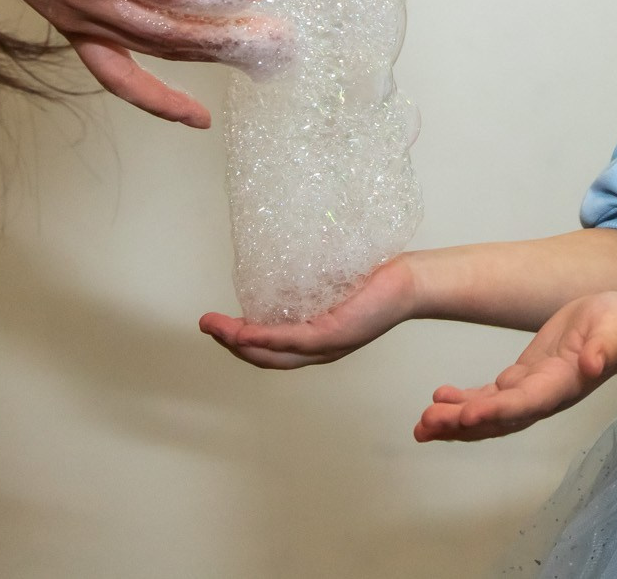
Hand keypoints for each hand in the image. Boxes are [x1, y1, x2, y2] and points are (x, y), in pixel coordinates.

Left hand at [0, 0, 291, 126]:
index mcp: (68, 13)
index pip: (120, 70)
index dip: (160, 98)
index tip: (199, 120)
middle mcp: (80, 13)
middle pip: (162, 47)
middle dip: (221, 57)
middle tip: (273, 59)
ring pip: (167, 28)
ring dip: (225, 34)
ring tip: (271, 34)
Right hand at [200, 256, 417, 367]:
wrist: (410, 280)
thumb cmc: (374, 277)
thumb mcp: (331, 279)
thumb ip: (305, 279)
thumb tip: (277, 259)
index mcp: (314, 338)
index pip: (270, 348)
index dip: (240, 341)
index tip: (216, 325)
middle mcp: (318, 348)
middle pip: (265, 357)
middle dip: (230, 344)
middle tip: (206, 325)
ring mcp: (326, 345)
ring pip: (274, 353)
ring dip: (240, 343)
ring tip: (216, 330)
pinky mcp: (336, 334)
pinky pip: (294, 340)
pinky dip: (266, 339)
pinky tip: (246, 333)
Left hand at [413, 292, 616, 442]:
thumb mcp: (615, 328)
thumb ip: (604, 348)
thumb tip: (594, 364)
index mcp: (563, 385)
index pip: (525, 404)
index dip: (496, 411)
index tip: (466, 415)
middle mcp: (543, 397)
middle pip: (499, 418)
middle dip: (462, 423)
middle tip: (426, 424)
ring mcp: (530, 392)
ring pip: (488, 414)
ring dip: (455, 421)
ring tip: (422, 424)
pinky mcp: (521, 381)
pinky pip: (488, 399)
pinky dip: (462, 403)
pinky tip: (438, 400)